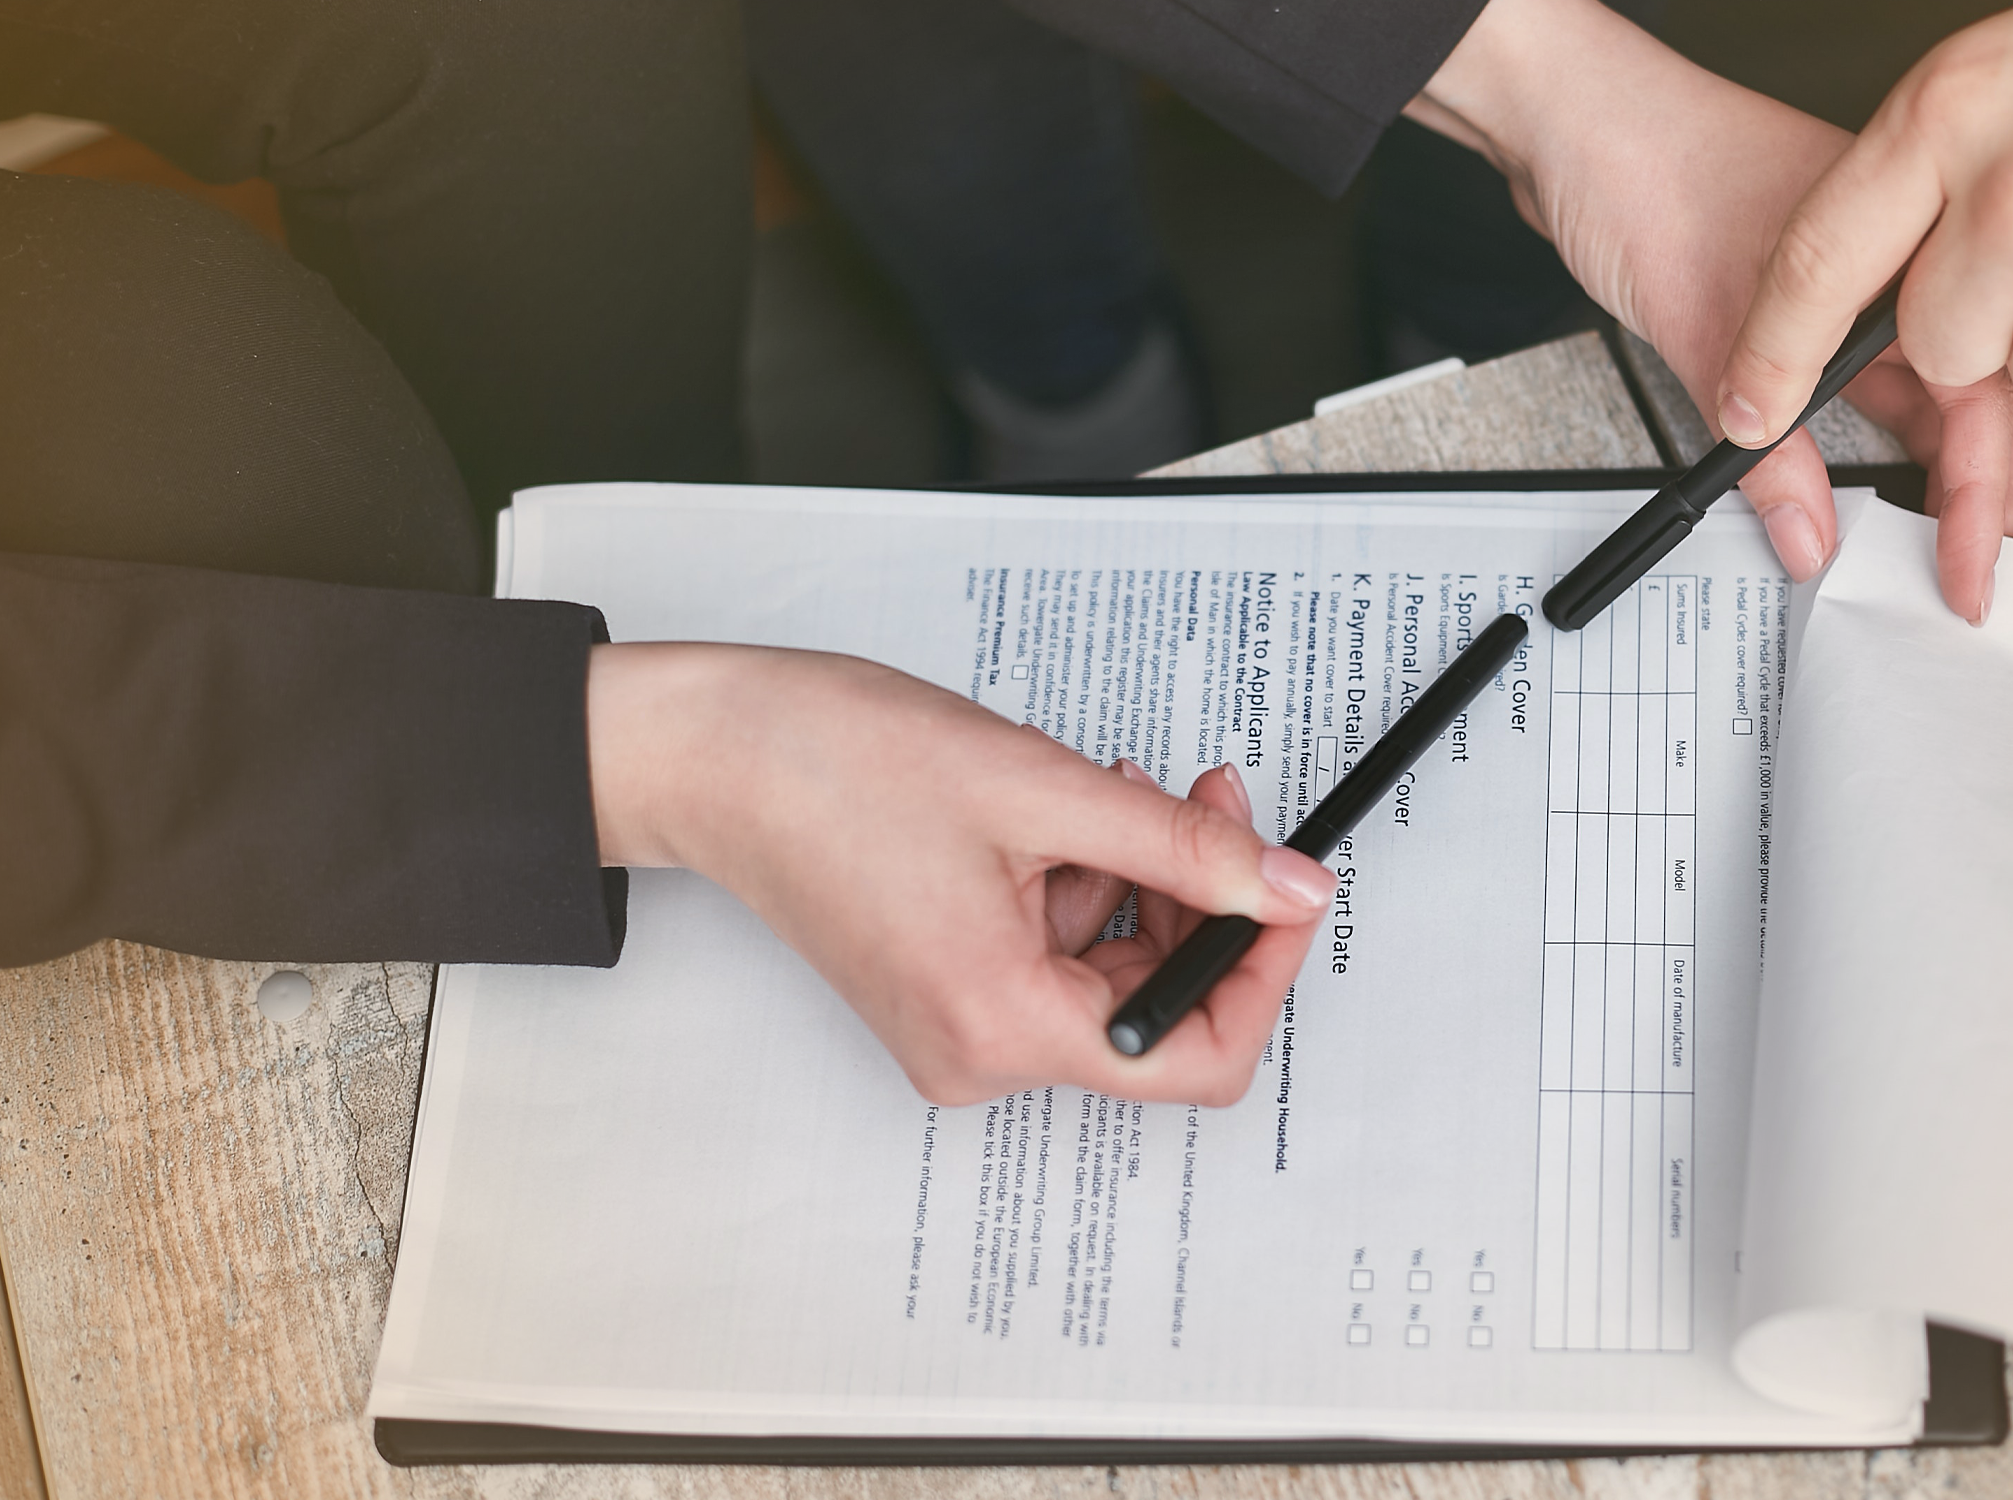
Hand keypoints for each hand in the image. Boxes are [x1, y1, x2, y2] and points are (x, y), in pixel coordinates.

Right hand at [583, 642, 1333, 1105]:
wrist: (716, 756)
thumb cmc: (836, 765)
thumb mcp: (1045, 789)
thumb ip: (1187, 848)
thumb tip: (1291, 890)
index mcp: (1002, 1025)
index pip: (1195, 1058)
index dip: (1260, 970)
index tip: (1288, 887)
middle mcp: (980, 1056)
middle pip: (1157, 1010)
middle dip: (1198, 900)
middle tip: (1204, 796)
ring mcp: (961, 1031)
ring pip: (1114, 973)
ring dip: (1138, 879)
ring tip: (1099, 790)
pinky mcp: (949, 996)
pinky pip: (1062, 957)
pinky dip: (1086, 885)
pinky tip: (1058, 818)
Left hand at [1405, 0, 2012, 618]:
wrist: (1573, 123)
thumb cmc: (1649, 167)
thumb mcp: (1709, 330)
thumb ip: (1766, 453)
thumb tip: (1809, 536)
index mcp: (1914, 249)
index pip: (1990, 384)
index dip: (1995, 489)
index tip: (1983, 561)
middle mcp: (1900, 270)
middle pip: (1986, 394)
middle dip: (2004, 491)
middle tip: (1999, 573)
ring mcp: (1859, 292)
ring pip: (1934, 395)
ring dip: (1949, 472)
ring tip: (1958, 549)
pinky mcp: (1810, 313)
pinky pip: (1870, 391)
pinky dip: (1885, 445)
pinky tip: (1887, 492)